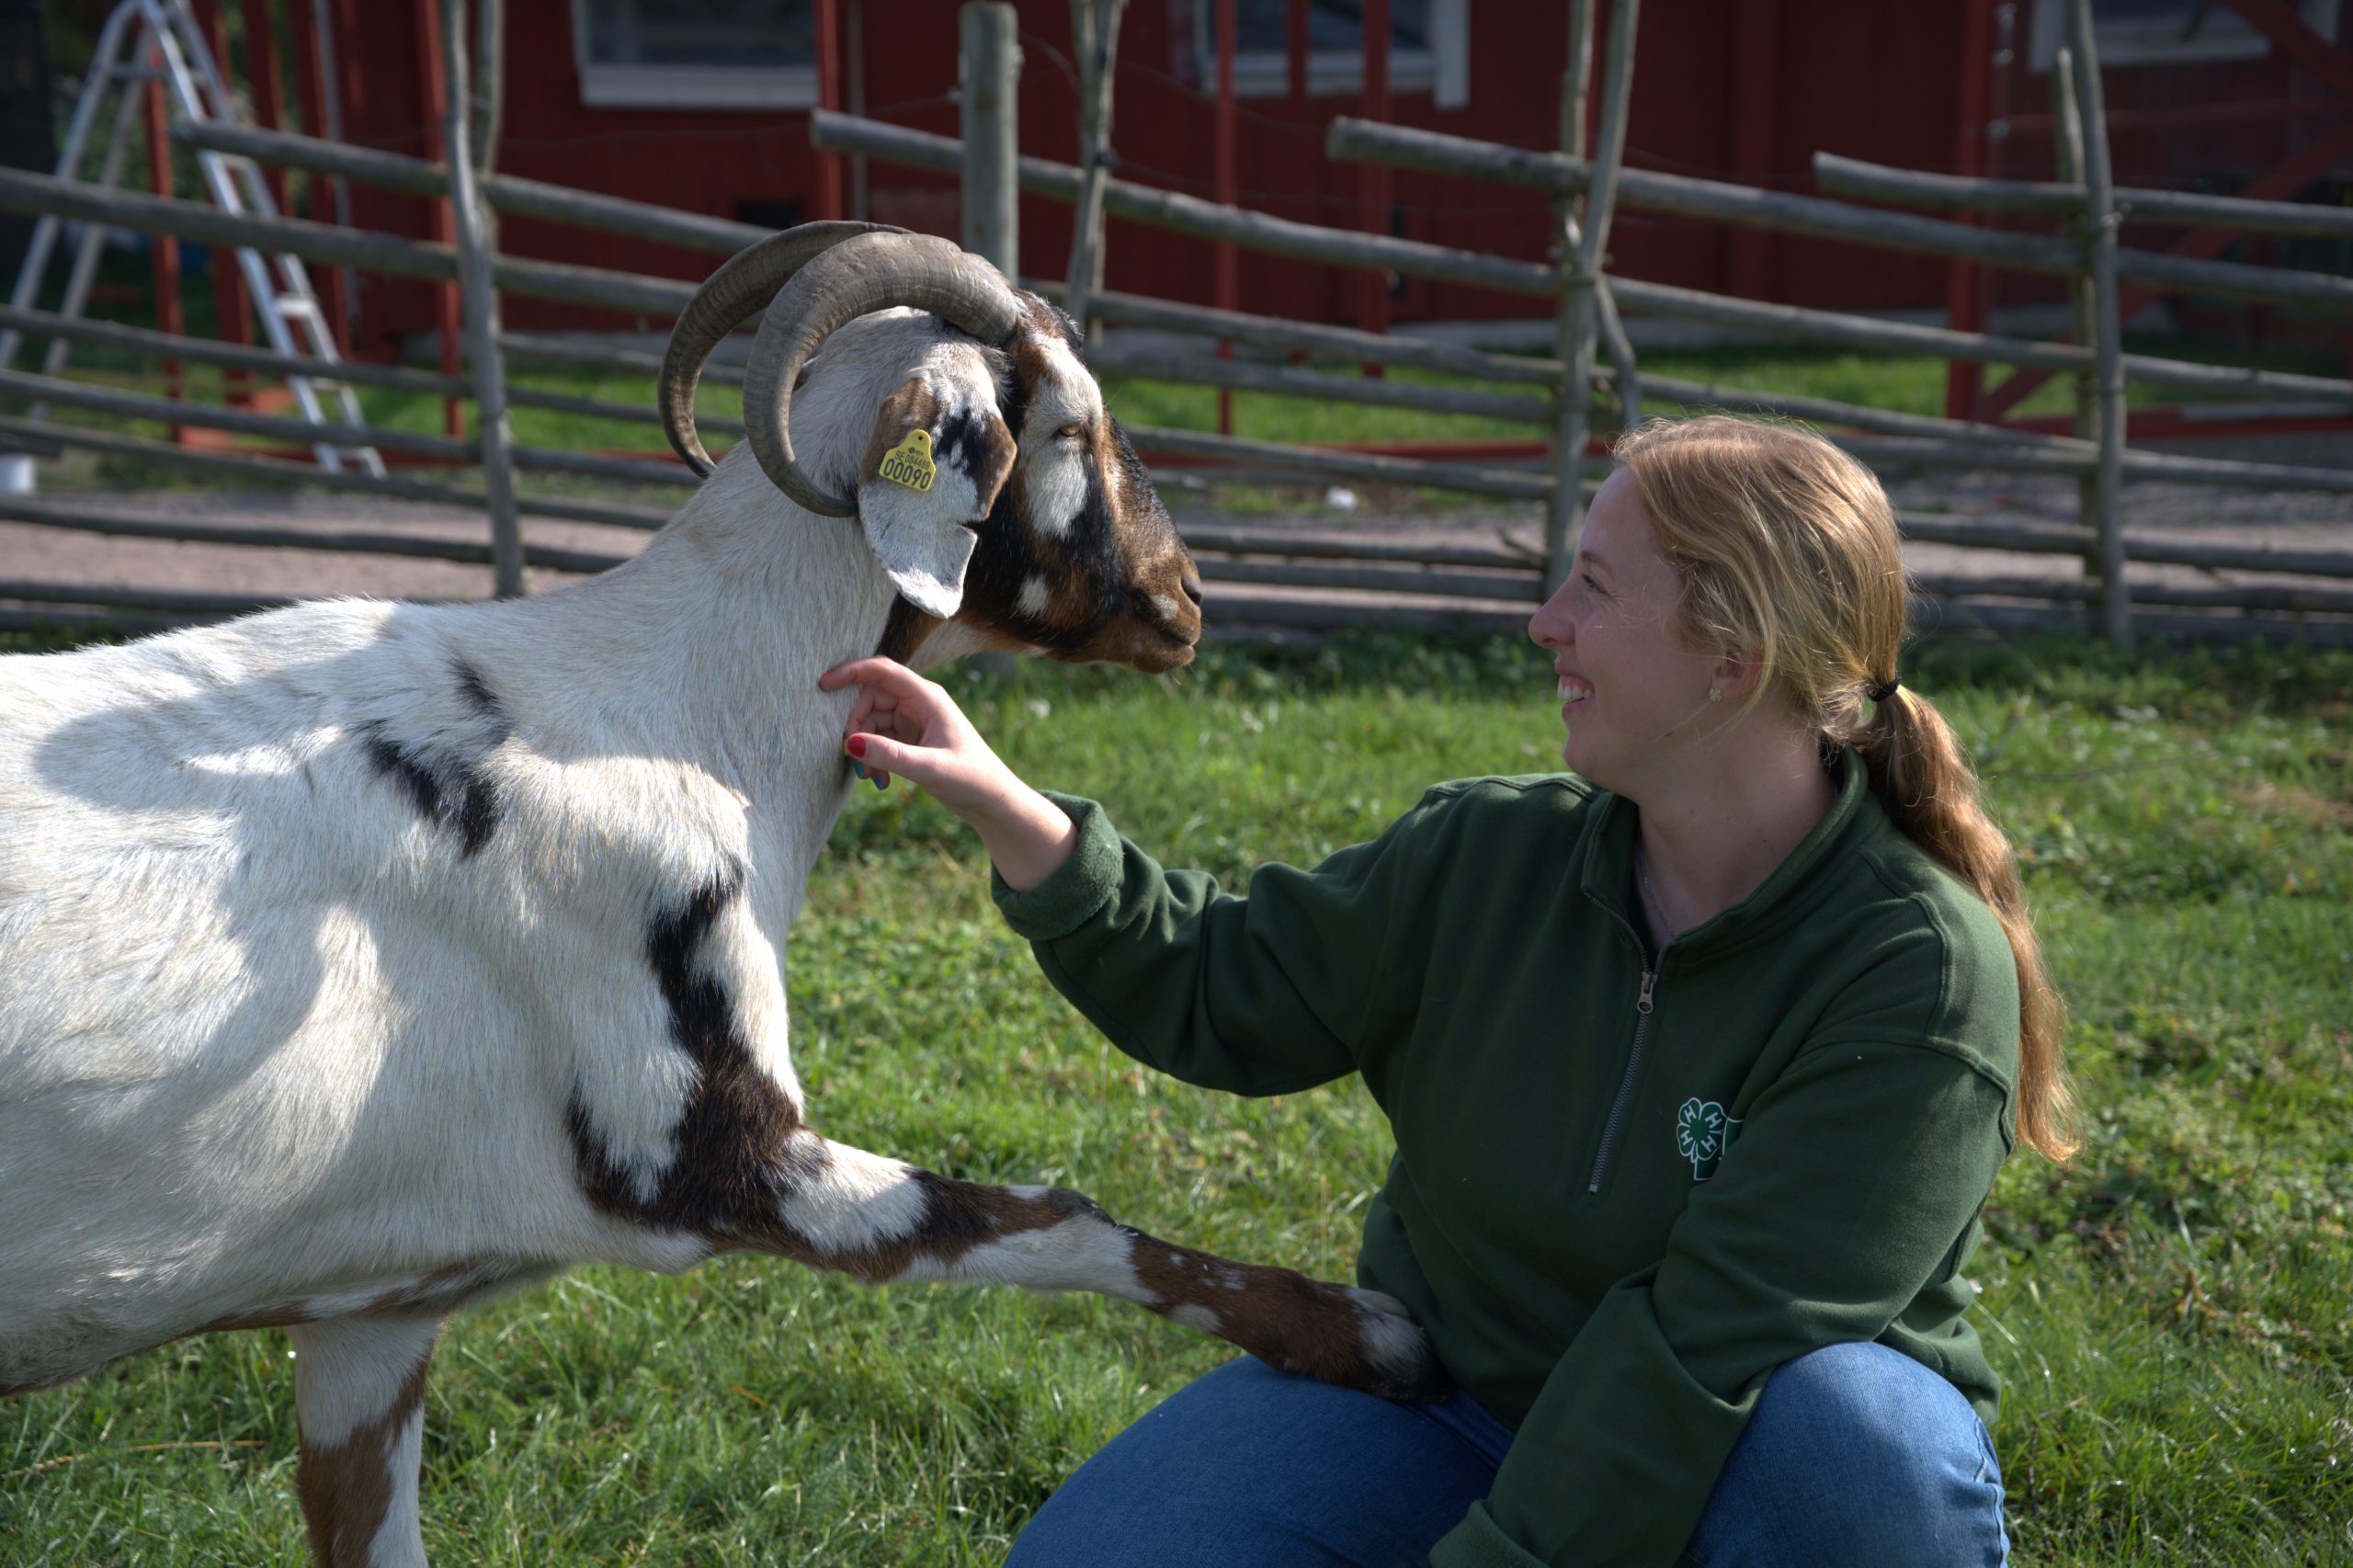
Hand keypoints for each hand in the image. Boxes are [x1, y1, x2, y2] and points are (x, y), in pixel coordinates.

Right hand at [818, 657, 1079, 889]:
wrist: (991, 801)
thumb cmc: (970, 779)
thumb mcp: (928, 768)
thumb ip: (889, 755)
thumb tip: (849, 743)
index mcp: (928, 698)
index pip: (883, 671)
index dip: (851, 672)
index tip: (824, 685)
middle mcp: (919, 704)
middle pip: (870, 699)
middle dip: (855, 727)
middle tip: (853, 756)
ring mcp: (913, 721)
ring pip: (871, 723)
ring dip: (864, 749)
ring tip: (871, 778)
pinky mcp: (910, 740)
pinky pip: (879, 741)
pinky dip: (874, 759)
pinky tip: (880, 782)